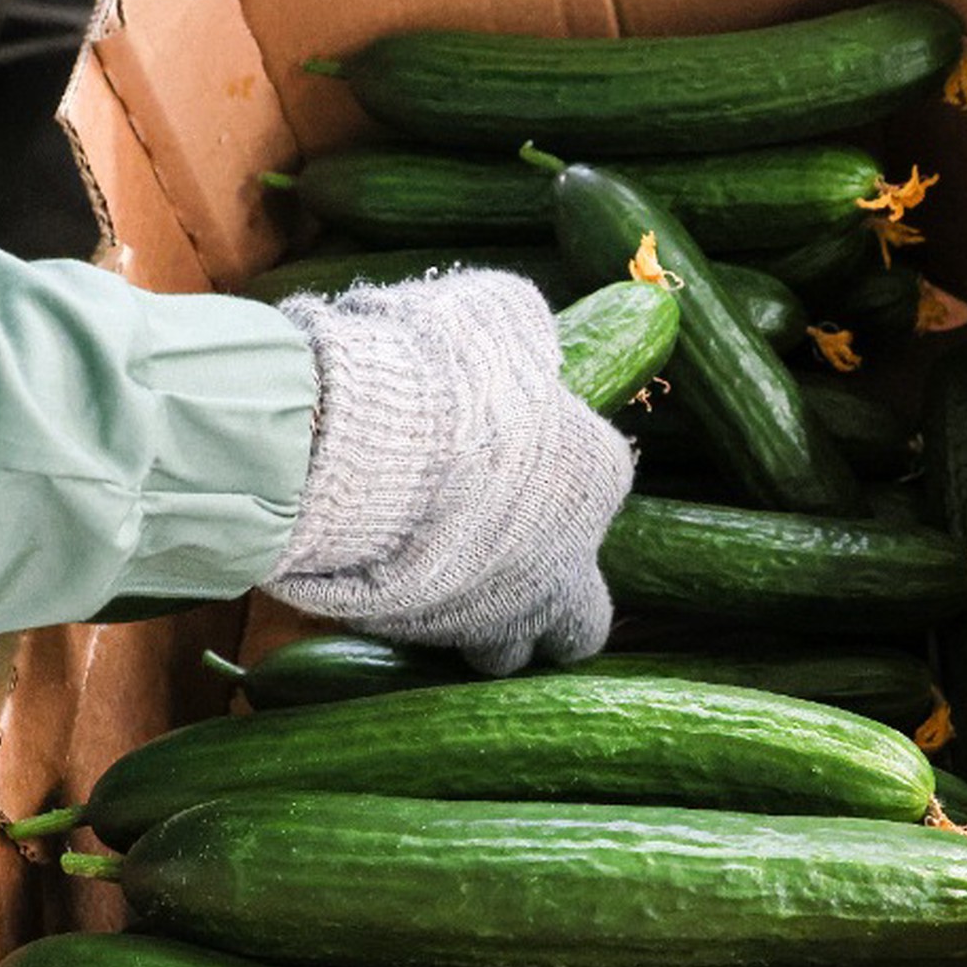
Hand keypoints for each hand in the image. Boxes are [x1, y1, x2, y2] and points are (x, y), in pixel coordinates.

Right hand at [261, 271, 632, 675]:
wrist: (364, 442)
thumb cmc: (442, 368)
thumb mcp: (500, 313)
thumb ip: (523, 331)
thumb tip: (527, 331)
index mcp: (597, 478)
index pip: (602, 488)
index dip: (560, 476)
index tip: (519, 456)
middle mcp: (568, 563)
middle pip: (581, 616)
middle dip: (552, 598)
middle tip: (505, 561)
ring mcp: (502, 616)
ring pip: (509, 652)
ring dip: (485, 626)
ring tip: (438, 586)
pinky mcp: (429, 642)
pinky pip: (427, 644)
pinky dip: (411, 621)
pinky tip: (379, 582)